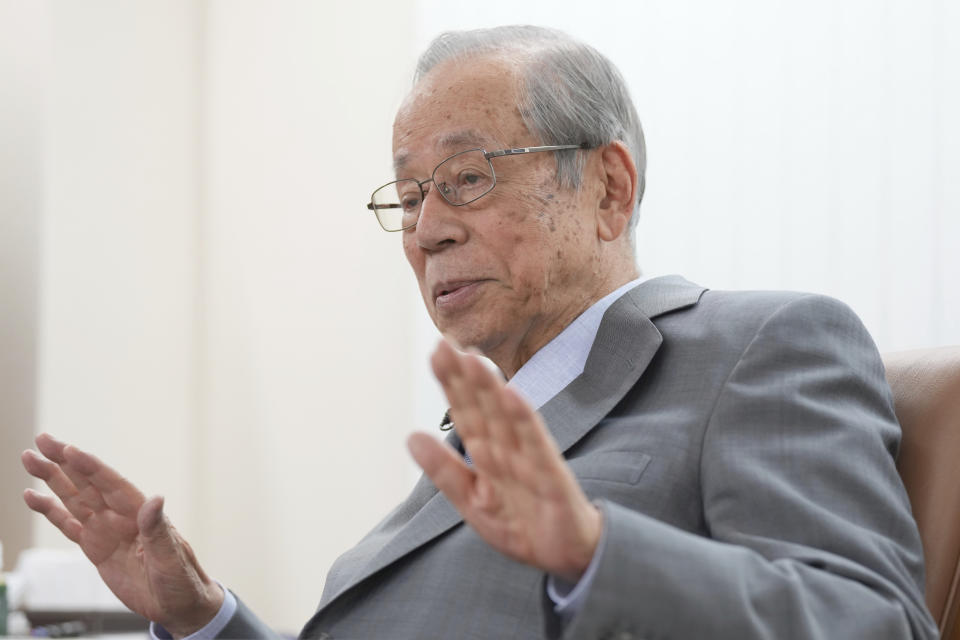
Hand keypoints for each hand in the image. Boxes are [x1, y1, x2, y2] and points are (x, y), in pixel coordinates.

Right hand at [21, 434, 222, 637]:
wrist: (178, 605)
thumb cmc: (181, 580)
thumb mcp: (171, 557)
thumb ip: (158, 531)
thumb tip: (156, 499)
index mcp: (141, 514)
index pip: (112, 484)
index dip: (91, 467)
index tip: (69, 450)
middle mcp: (121, 516)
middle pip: (88, 482)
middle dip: (64, 461)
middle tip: (42, 440)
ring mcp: (106, 530)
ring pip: (74, 498)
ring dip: (53, 479)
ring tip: (30, 459)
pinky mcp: (95, 548)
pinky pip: (68, 525)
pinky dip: (50, 511)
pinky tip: (33, 496)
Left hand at [408, 340, 602, 581]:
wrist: (565, 556)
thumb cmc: (520, 524)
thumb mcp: (471, 501)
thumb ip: (444, 470)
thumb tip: (410, 436)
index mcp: (487, 454)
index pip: (466, 412)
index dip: (451, 383)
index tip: (436, 352)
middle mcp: (507, 450)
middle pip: (483, 407)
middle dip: (464, 376)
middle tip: (446, 343)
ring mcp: (530, 460)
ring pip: (506, 419)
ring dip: (491, 389)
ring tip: (474, 360)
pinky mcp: (551, 476)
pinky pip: (536, 446)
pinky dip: (525, 421)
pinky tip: (513, 396)